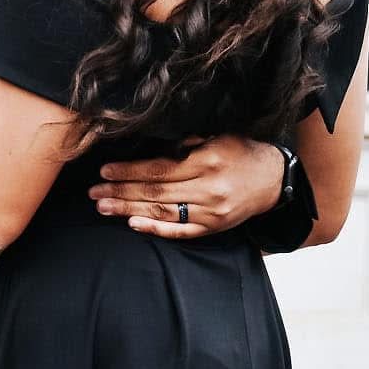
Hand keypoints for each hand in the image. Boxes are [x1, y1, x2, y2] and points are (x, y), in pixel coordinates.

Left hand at [89, 136, 283, 240]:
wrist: (273, 179)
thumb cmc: (240, 152)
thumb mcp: (217, 137)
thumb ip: (186, 143)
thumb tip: (150, 146)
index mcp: (206, 162)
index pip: (159, 169)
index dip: (130, 171)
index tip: (105, 171)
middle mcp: (208, 189)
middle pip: (155, 192)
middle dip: (121, 192)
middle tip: (94, 193)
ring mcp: (211, 212)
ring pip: (163, 212)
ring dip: (129, 211)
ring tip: (104, 207)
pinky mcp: (214, 227)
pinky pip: (181, 231)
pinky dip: (156, 229)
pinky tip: (134, 224)